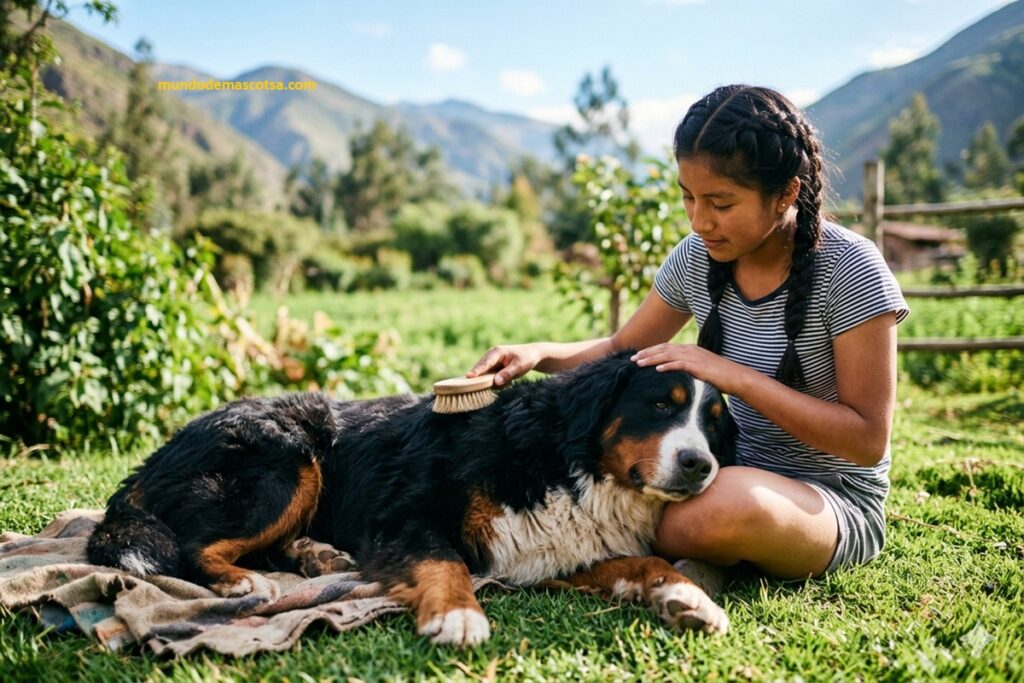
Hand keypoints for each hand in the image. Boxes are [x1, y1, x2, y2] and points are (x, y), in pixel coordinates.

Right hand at [467, 343, 543, 385]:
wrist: (531, 355)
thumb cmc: (526, 358)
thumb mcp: (520, 366)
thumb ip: (508, 374)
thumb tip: (496, 382)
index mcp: (496, 352)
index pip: (485, 363)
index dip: (477, 370)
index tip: (468, 377)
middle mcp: (490, 357)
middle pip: (481, 371)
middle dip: (486, 380)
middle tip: (496, 384)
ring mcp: (490, 364)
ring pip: (485, 377)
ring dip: (495, 382)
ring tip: (510, 380)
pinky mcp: (492, 370)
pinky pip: (490, 380)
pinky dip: (498, 383)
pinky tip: (509, 380)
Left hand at [630, 344, 750, 395]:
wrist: (736, 377)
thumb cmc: (719, 376)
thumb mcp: (700, 370)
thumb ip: (687, 368)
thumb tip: (675, 375)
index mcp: (690, 349)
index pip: (666, 348)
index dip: (651, 351)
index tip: (638, 356)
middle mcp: (690, 350)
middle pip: (663, 349)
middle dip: (646, 353)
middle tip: (632, 359)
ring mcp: (694, 357)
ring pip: (668, 355)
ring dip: (652, 359)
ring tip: (639, 363)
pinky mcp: (699, 366)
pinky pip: (679, 364)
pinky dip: (667, 366)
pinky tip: (657, 370)